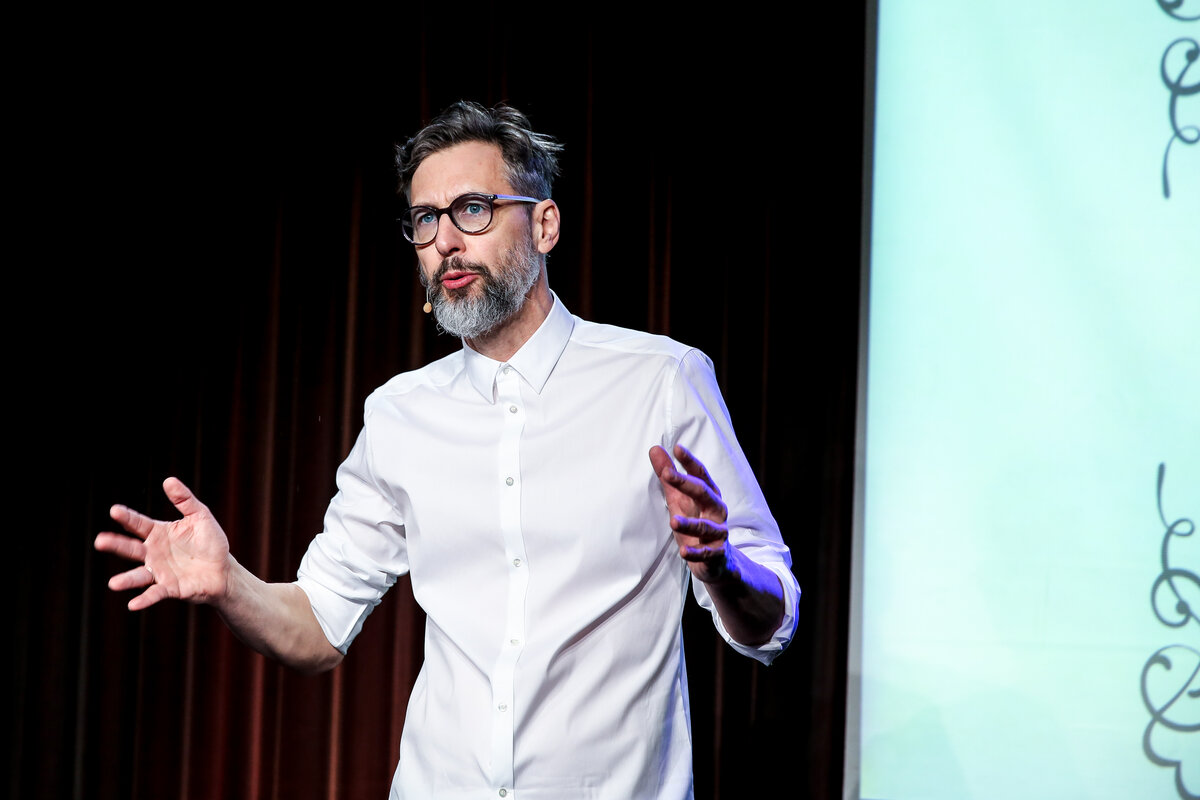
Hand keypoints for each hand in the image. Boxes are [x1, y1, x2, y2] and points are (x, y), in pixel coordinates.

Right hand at [94, 477, 231, 610]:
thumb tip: (168, 480)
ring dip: (126, 580)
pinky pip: (154, 594)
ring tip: (113, 583)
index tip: (114, 510)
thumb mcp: (201, 516)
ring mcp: (159, 572)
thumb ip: (185, 500)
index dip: (127, 517)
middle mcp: (153, 553)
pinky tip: (133, 605)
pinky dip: (144, 599)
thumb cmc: (210, 542)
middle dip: (115, 544)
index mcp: (159, 533)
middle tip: (99, 541)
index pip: (139, 524)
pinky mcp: (169, 588)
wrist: (224, 570)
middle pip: (131, 548)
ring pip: (139, 575)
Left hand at [649, 443, 730, 583]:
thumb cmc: (696, 522)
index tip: (677, 448)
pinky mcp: (716, 553)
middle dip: (686, 483)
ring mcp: (718, 532)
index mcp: (709, 495)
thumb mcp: (679, 499)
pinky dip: (695, 552)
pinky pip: (706, 553)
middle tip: (667, 474)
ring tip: (672, 521)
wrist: (718, 560)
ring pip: (706, 526)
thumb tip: (654, 449)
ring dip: (689, 523)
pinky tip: (683, 551)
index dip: (689, 462)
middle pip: (704, 494)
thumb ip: (669, 477)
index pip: (700, 474)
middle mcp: (717, 510)